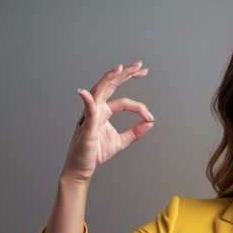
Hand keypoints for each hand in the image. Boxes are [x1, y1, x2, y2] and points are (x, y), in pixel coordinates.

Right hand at [61, 61, 154, 181]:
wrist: (81, 168)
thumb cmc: (95, 153)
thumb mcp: (121, 142)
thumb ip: (135, 132)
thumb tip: (151, 122)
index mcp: (104, 111)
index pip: (124, 101)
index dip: (140, 107)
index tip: (150, 117)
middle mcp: (96, 109)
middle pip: (110, 85)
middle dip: (125, 73)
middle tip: (140, 64)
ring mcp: (90, 115)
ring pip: (99, 91)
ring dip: (109, 78)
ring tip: (119, 68)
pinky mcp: (87, 126)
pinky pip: (87, 111)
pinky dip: (87, 100)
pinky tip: (85, 92)